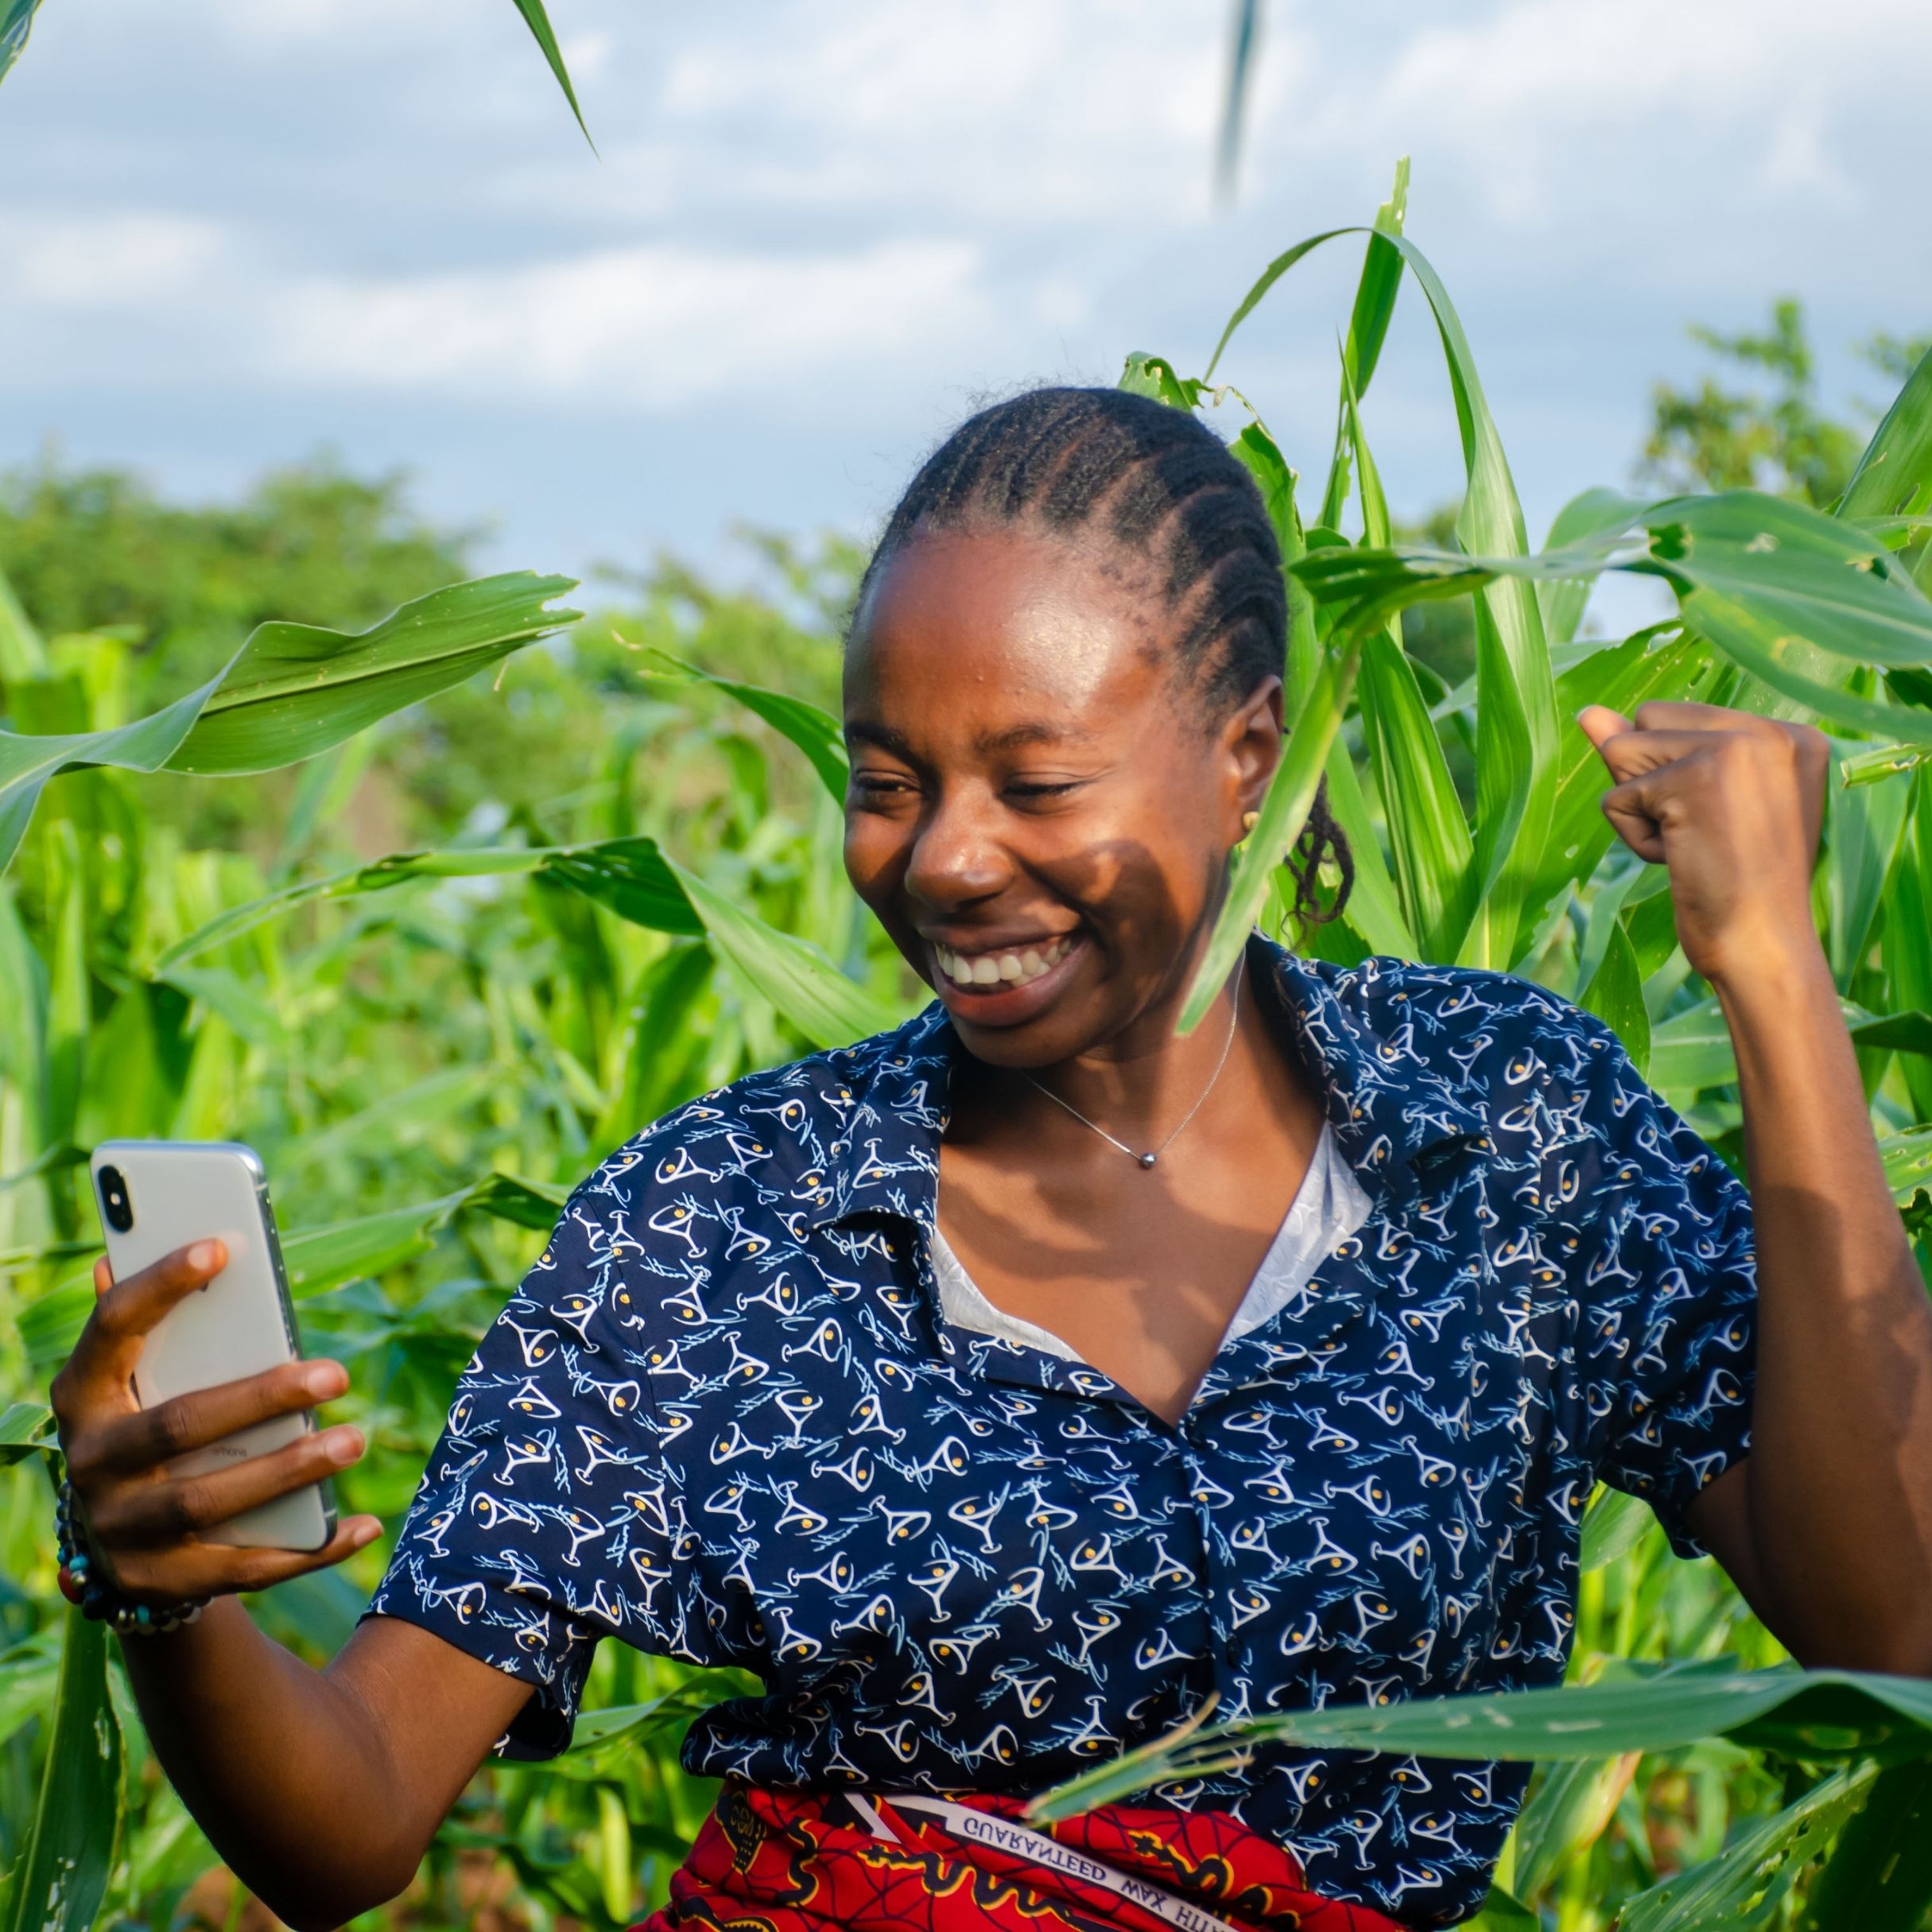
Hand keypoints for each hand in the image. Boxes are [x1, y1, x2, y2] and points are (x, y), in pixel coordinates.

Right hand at [49, 1238, 381, 1607]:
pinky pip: (244, 1568)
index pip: (114, 1330)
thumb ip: (141, 1332)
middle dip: (261, 1398)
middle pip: (178, 1425)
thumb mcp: (135, 1382)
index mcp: (84, 1396)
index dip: (160, 1287)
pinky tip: (363, 1525)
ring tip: (353, 1441)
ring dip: (288, 1471)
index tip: (222, 1248)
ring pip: (207, 1500)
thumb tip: (115, 1261)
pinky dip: (309, 1548)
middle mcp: (91, 1464)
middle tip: (336, 1374)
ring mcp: (121, 1529)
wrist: (123, 1548)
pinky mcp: (163, 1582)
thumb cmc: (148, 1426)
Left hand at [1577, 700, 1828, 988]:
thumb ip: (1646, 751)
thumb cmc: (1735, 885)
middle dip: (1649, 781)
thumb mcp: (1693, 805)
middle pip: (1648, 720)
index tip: (1725, 823)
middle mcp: (1770, 729)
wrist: (1763, 947)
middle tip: (1703, 834)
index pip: (1679, 718)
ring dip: (1639, 809)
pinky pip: (1616, 797)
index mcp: (1787, 734)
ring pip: (1623, 751)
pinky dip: (1634, 837)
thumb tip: (1586, 713)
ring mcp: (1735, 748)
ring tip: (1692, 845)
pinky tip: (1682, 860)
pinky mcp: (1695, 778)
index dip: (1671, 774)